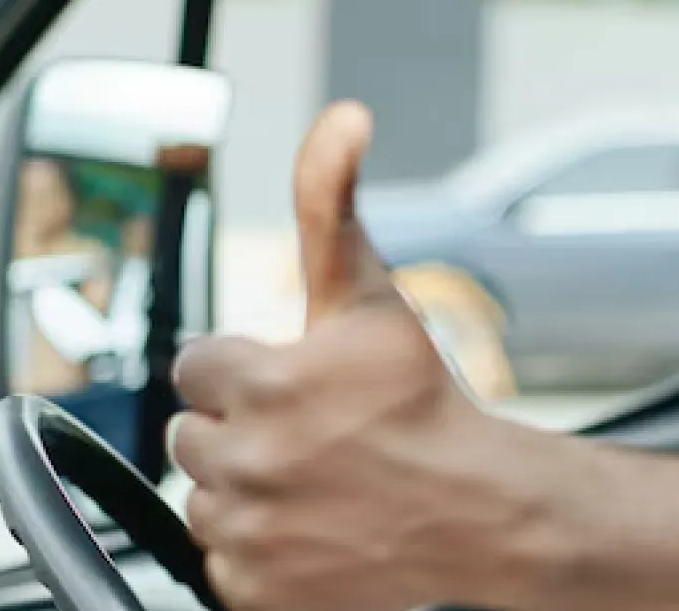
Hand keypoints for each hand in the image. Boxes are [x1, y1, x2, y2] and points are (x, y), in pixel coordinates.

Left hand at [169, 102, 522, 610]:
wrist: (482, 513)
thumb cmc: (428, 403)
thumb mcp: (374, 296)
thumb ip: (334, 202)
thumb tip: (342, 116)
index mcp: (260, 382)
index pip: (199, 368)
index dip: (250, 370)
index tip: (298, 386)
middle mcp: (243, 460)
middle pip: (196, 435)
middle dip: (246, 429)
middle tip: (316, 436)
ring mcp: (247, 532)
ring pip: (209, 499)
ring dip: (251, 489)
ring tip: (320, 483)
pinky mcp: (254, 589)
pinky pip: (225, 563)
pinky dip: (262, 552)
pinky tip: (316, 528)